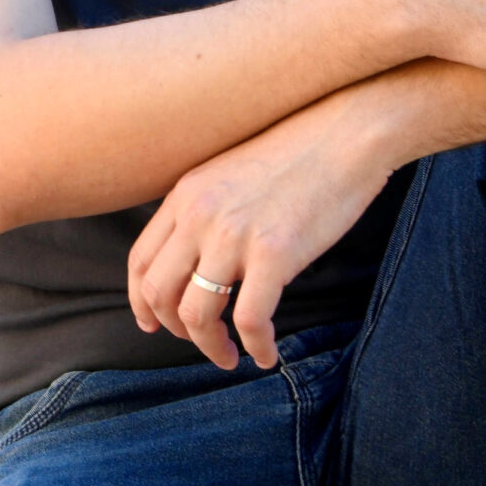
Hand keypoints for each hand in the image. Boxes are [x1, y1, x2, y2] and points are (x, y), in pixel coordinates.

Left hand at [126, 85, 395, 371]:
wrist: (345, 130)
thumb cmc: (298, 152)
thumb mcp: (230, 172)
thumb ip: (206, 209)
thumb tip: (199, 259)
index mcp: (185, 194)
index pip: (140, 261)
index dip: (142, 302)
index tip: (154, 324)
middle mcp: (199, 214)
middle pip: (160, 293)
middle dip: (176, 331)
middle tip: (205, 343)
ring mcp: (234, 234)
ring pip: (196, 314)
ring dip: (211, 347)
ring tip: (232, 356)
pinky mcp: (275, 253)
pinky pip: (250, 320)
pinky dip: (256, 347)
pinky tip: (267, 354)